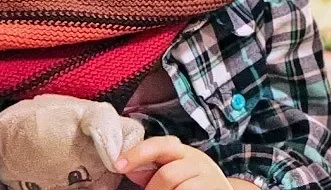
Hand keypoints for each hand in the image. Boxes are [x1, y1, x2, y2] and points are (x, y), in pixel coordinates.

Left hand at [116, 137, 230, 189]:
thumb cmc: (192, 184)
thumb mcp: (174, 173)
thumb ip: (151, 171)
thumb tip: (129, 168)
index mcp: (182, 152)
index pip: (160, 145)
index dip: (138, 153)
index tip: (118, 165)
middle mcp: (196, 161)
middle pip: (167, 174)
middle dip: (154, 189)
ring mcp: (207, 177)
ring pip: (176, 187)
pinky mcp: (212, 189)